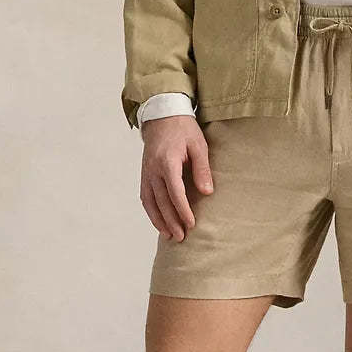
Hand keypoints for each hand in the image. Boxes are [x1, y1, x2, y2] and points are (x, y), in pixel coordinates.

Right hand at [139, 115, 212, 240]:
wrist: (162, 115)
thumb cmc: (183, 129)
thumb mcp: (198, 145)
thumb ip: (202, 169)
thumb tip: (207, 192)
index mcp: (167, 162)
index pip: (175, 192)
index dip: (182, 210)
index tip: (191, 223)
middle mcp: (153, 169)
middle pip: (161, 201)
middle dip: (172, 221)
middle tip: (182, 237)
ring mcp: (146, 172)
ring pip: (150, 202)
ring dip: (159, 220)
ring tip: (170, 236)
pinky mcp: (144, 174)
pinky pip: (145, 197)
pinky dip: (151, 212)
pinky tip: (159, 223)